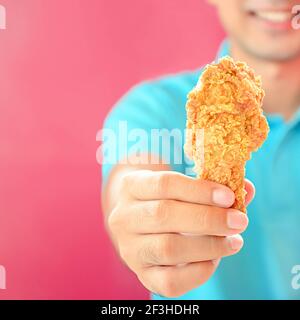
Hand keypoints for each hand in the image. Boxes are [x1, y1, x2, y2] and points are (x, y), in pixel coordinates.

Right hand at [108, 170, 253, 297]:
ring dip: (209, 246)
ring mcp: (130, 249)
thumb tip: (246, 190)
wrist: (141, 223)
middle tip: (239, 221)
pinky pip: (170, 281)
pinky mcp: (142, 275)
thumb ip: (212, 187)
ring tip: (233, 241)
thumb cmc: (166, 200)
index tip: (228, 196)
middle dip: (208, 219)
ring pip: (168, 248)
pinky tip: (214, 260)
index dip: (199, 190)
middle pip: (164, 215)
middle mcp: (123, 217)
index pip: (164, 184)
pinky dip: (199, 271)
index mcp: (132, 186)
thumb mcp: (181, 186)